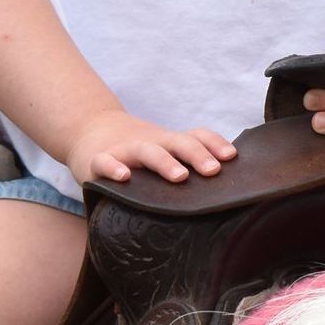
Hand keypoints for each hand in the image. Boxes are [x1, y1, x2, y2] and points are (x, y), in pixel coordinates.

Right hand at [65, 110, 235, 185]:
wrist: (92, 131)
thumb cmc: (137, 154)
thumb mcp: (163, 153)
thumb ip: (185, 166)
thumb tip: (223, 193)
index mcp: (169, 143)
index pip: (196, 136)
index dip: (214, 143)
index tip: (232, 156)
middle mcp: (152, 143)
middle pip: (178, 143)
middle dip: (197, 154)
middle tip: (213, 171)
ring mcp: (125, 150)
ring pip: (147, 151)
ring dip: (164, 162)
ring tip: (180, 176)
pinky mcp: (97, 161)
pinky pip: (104, 162)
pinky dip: (113, 168)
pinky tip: (124, 177)